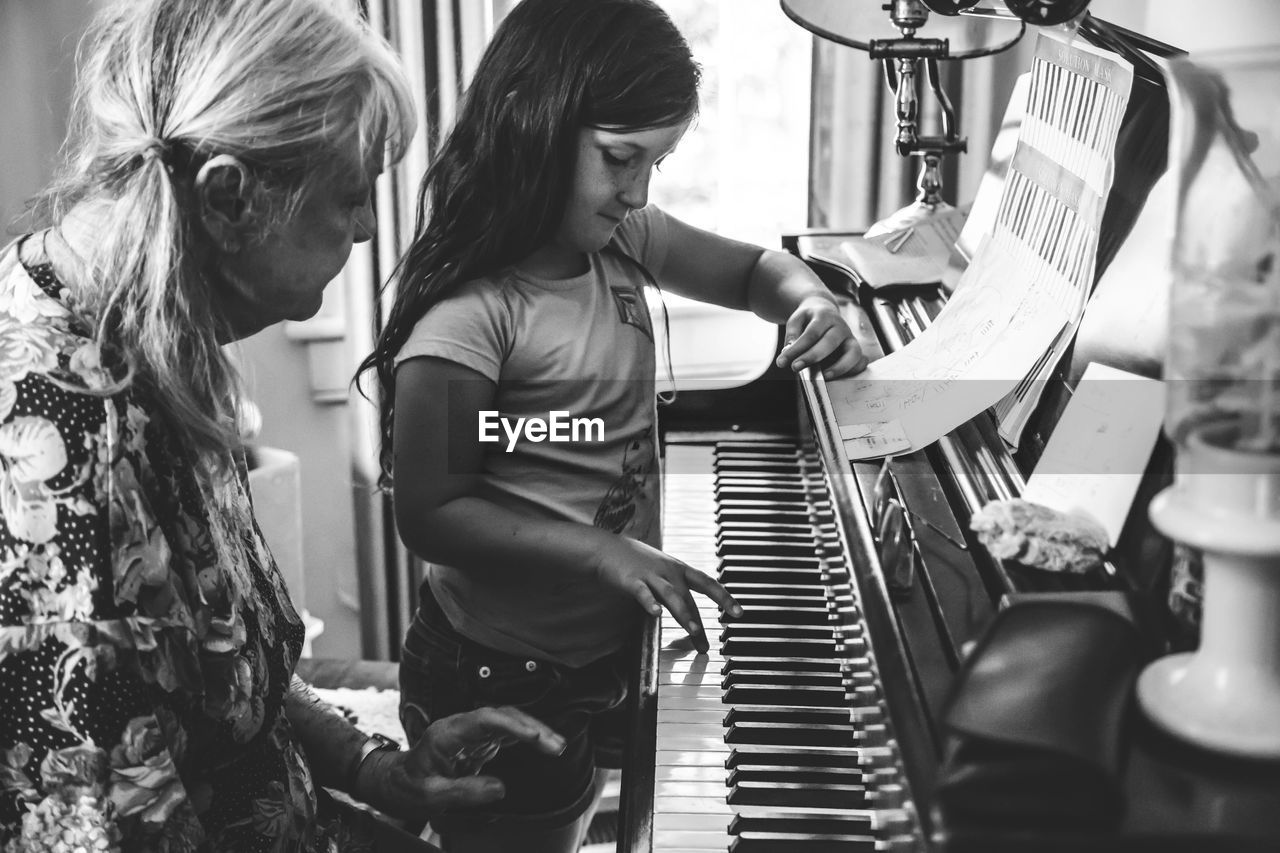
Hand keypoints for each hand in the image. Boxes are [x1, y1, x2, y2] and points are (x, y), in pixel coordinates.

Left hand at [354, 706, 565, 819]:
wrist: (392, 782)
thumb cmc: (407, 788)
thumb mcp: (429, 796)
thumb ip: (464, 792)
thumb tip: (501, 788)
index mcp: (447, 734)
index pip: (486, 720)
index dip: (513, 724)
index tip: (535, 735)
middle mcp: (461, 727)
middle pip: (502, 716)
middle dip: (532, 727)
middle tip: (557, 746)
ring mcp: (470, 733)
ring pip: (507, 722)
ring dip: (533, 731)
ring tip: (558, 746)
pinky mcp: (477, 742)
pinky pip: (506, 734)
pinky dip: (526, 737)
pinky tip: (543, 745)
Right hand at [594, 535, 741, 653]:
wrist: (607, 547)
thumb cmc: (638, 562)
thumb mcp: (664, 571)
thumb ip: (679, 591)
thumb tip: (693, 617)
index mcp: (680, 570)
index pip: (708, 583)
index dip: (725, 597)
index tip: (738, 613)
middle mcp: (669, 572)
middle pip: (689, 599)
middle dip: (699, 623)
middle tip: (706, 645)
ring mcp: (651, 575)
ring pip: (672, 595)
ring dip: (684, 613)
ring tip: (694, 630)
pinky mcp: (632, 580)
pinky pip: (643, 593)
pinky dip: (650, 602)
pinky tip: (656, 613)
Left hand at [775, 295, 866, 378]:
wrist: (824, 309)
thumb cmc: (808, 319)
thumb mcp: (796, 320)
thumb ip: (791, 335)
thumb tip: (788, 352)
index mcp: (824, 316)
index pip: (811, 334)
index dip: (797, 349)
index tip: (782, 361)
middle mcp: (840, 326)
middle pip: (830, 342)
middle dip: (812, 357)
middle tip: (795, 368)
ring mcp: (850, 338)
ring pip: (853, 352)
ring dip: (840, 367)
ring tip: (824, 377)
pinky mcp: (855, 349)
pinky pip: (860, 361)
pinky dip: (853, 370)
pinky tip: (839, 378)